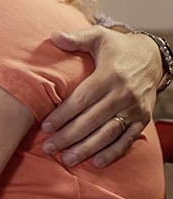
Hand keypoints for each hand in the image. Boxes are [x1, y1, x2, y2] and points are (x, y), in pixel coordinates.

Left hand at [43, 26, 161, 166]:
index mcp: (109, 75)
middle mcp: (123, 94)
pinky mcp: (143, 119)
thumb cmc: (118, 47)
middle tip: (49, 148)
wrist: (152, 57)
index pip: (82, 100)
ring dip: (87, 148)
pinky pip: (127, 139)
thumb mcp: (99, 37)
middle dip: (69, 136)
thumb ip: (76, 37)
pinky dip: (112, 152)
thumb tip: (54, 36)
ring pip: (108, 133)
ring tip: (67, 159)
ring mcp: (134, 108)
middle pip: (92, 120)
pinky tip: (95, 162)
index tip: (46, 127)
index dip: (63, 115)